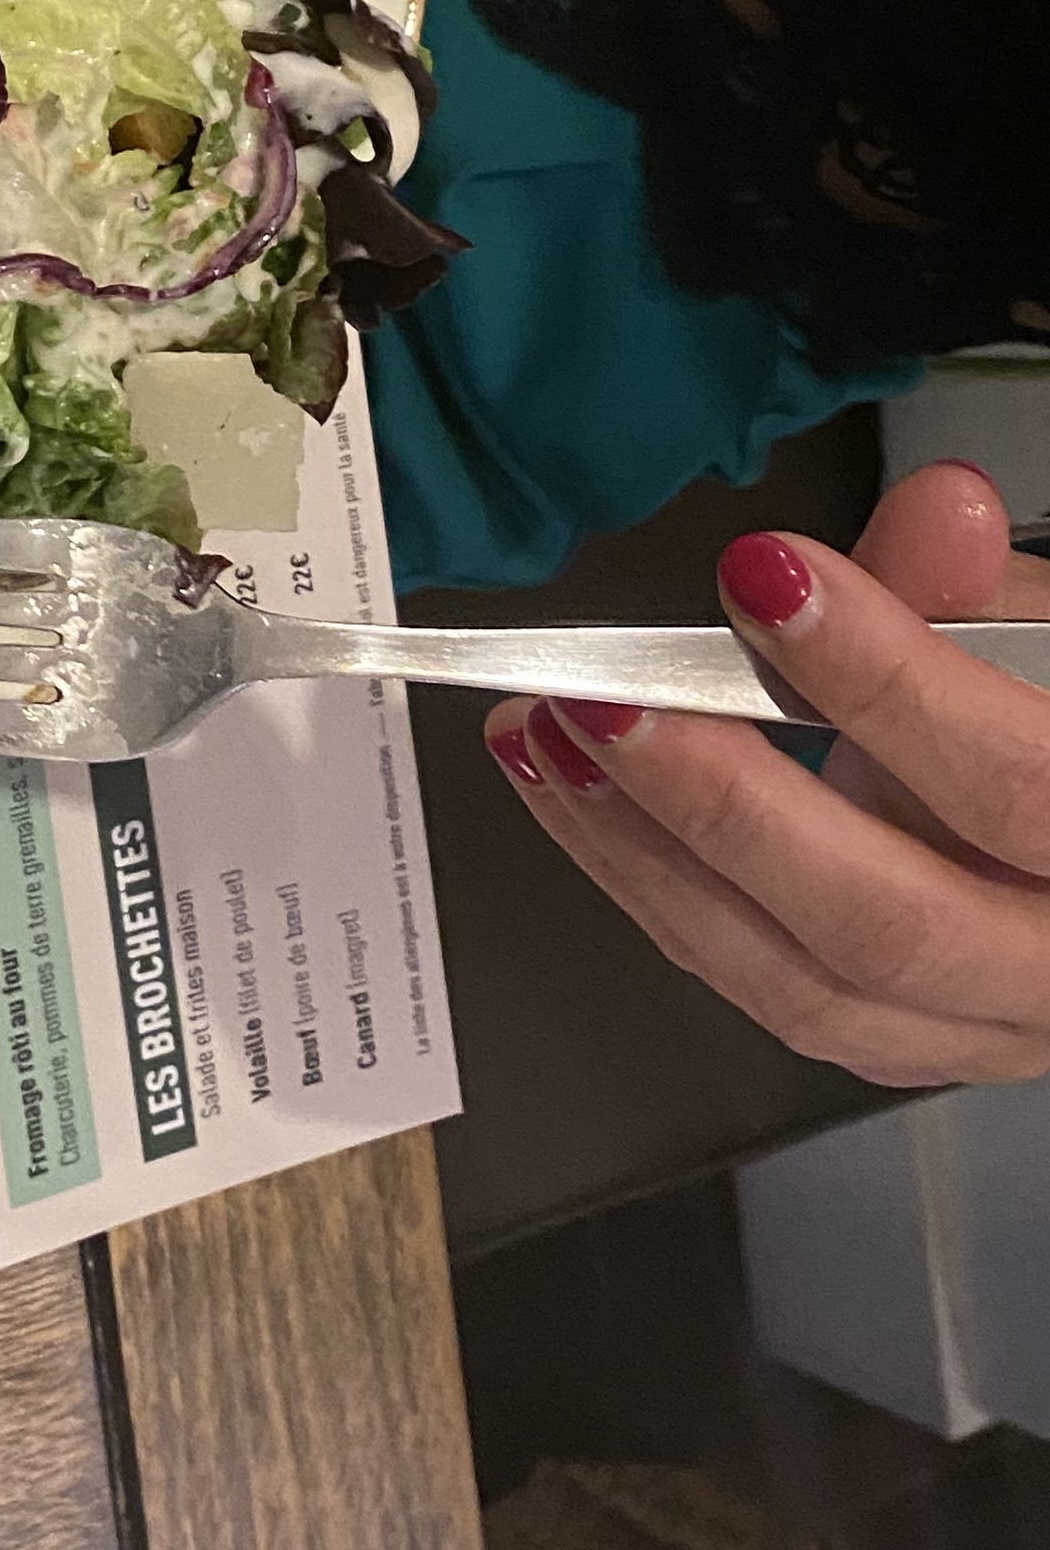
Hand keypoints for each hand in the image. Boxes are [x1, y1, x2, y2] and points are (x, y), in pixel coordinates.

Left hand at [489, 463, 1049, 1083]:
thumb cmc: (1048, 730)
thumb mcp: (1039, 646)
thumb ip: (971, 592)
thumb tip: (940, 511)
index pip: (1011, 785)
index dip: (885, 681)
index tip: (768, 581)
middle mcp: (1049, 969)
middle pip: (884, 922)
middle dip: (723, 802)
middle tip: (609, 700)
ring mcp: (973, 1027)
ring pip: (798, 982)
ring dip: (646, 851)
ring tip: (550, 739)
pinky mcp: (891, 1038)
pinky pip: (753, 984)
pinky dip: (647, 882)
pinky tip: (574, 794)